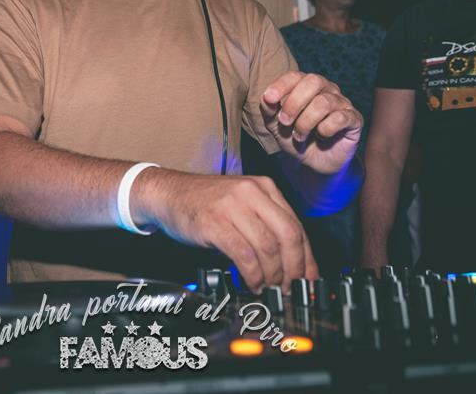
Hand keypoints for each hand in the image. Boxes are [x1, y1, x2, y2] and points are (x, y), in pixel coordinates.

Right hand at [139, 170, 317, 291]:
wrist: (167, 193)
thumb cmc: (205, 203)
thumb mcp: (241, 203)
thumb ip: (265, 223)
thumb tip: (292, 260)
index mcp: (263, 187)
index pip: (296, 225)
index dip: (306, 257)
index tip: (308, 278)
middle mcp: (251, 193)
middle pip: (288, 235)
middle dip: (294, 267)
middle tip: (290, 287)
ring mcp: (232, 207)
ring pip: (267, 247)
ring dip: (272, 275)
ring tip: (269, 287)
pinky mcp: (214, 223)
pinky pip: (244, 254)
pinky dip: (253, 274)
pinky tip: (252, 282)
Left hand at [261, 71, 362, 172]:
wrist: (312, 164)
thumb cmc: (295, 138)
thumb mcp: (276, 125)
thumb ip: (269, 109)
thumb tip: (267, 97)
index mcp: (306, 86)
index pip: (295, 76)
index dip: (281, 85)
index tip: (269, 99)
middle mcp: (326, 89)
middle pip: (313, 81)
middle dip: (294, 103)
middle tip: (285, 122)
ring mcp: (342, 103)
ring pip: (324, 102)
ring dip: (306, 122)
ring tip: (299, 136)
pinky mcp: (354, 119)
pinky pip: (340, 118)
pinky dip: (325, 129)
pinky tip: (321, 136)